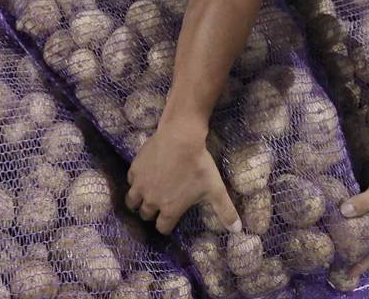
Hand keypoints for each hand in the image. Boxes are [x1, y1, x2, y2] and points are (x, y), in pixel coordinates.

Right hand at [126, 124, 241, 235]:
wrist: (181, 138)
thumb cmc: (199, 165)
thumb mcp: (215, 189)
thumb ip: (225, 212)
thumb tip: (238, 230)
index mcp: (170, 209)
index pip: (162, 228)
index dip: (166, 225)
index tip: (169, 220)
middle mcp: (152, 201)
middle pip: (146, 215)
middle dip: (152, 213)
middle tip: (159, 206)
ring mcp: (141, 185)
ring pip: (132, 202)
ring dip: (138, 202)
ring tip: (145, 196)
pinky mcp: (135, 169)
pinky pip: (130, 181)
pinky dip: (135, 181)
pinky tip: (144, 176)